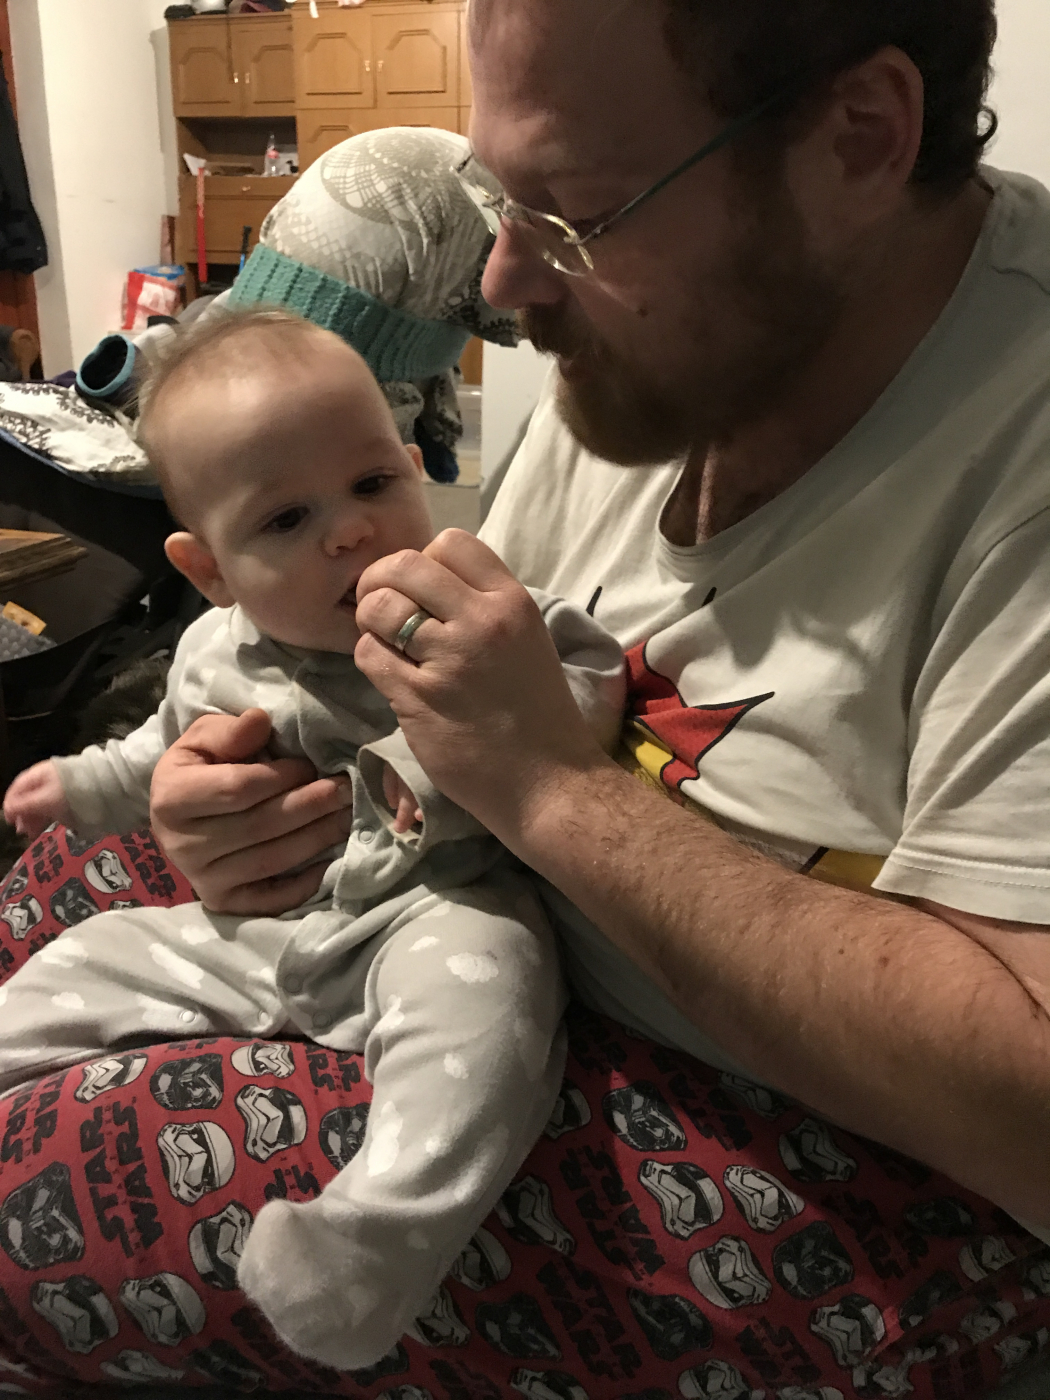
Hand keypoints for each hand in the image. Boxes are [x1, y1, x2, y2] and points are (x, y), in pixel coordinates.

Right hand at [3, 761, 72, 839]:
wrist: (105, 788)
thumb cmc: (71, 792)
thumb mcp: (46, 799)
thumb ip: (25, 805)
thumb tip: (6, 809)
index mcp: (39, 774)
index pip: (18, 787)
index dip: (11, 803)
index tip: (9, 820)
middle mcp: (48, 779)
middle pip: (29, 796)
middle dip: (23, 814)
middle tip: (21, 831)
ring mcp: (60, 788)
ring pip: (41, 803)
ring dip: (34, 818)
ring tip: (31, 834)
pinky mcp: (71, 797)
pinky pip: (53, 807)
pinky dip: (46, 818)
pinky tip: (43, 828)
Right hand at [150, 708, 354, 914]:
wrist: (180, 813)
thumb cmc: (200, 767)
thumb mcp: (204, 739)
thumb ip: (231, 731)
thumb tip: (260, 720)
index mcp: (172, 798)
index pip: (238, 788)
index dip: (281, 776)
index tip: (310, 764)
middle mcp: (182, 844)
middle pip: (259, 826)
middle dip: (310, 805)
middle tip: (346, 789)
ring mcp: (202, 879)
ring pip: (271, 860)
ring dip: (316, 838)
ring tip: (347, 816)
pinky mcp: (223, 902)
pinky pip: (269, 899)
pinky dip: (303, 884)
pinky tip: (331, 861)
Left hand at [354, 530, 606, 840]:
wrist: (549, 783)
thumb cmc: (540, 715)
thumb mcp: (527, 641)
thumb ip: (485, 608)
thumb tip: (431, 585)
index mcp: (512, 602)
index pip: (452, 543)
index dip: (425, 560)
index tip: (422, 588)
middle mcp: (481, 622)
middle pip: (405, 566)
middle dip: (381, 581)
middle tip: (381, 605)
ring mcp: (448, 660)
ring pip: (379, 607)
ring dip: (370, 620)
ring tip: (384, 641)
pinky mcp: (418, 698)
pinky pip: (369, 655)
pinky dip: (370, 658)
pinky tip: (389, 674)